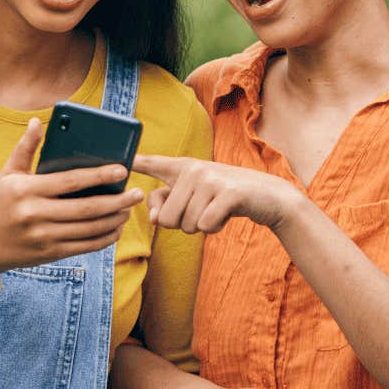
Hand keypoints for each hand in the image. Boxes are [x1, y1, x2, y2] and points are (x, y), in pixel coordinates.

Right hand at [0, 118, 146, 282]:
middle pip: (86, 209)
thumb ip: (25, 148)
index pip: (70, 181)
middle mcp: (35, 214)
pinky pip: (84, 246)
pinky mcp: (50, 253)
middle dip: (117, 201)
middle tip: (137, 193)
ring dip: (115, 220)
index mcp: (26, 190)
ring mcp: (43, 236)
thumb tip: (37, 122)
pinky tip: (116, 228)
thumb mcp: (8, 174)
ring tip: (129, 209)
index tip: (122, 170)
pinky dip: (104, 238)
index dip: (98, 175)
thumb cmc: (1, 202)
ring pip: (89, 229)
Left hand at [133, 154, 301, 234]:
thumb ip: (167, 205)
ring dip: (201, 227)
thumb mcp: (194, 198)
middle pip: (167, 218)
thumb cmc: (225, 198)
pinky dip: (215, 228)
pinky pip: (206, 225)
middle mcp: (194, 169)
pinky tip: (225, 216)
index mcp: (182, 167)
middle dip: (183, 225)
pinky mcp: (228, 193)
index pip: (153, 162)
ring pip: (187, 224)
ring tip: (216, 210)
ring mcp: (211, 179)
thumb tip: (155, 219)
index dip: (134, 162)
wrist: (268, 196)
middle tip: (202, 211)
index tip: (119, 161)